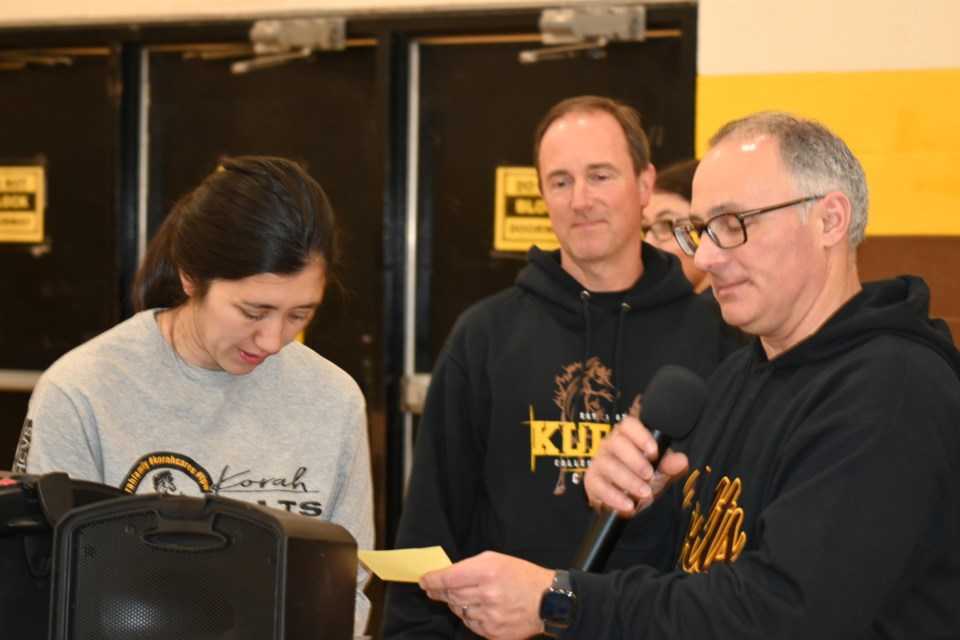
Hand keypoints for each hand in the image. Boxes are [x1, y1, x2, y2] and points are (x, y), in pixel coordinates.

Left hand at [419, 551, 554, 639]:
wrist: (547, 601)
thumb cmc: (522, 576)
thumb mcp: (497, 559)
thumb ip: (470, 566)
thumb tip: (447, 575)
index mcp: (488, 573)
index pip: (448, 578)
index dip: (432, 580)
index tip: (424, 581)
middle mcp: (487, 596)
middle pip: (450, 595)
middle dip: (439, 591)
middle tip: (433, 589)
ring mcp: (490, 617)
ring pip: (459, 611)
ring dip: (457, 604)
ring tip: (467, 596)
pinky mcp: (494, 633)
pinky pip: (471, 625)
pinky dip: (471, 617)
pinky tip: (481, 609)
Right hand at [584, 415, 688, 514]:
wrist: (630, 502)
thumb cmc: (643, 479)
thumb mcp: (660, 472)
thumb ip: (671, 466)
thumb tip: (682, 460)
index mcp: (627, 437)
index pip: (628, 425)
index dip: (640, 435)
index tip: (654, 452)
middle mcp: (609, 446)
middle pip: (617, 443)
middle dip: (635, 460)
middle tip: (649, 475)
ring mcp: (599, 463)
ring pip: (609, 465)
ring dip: (628, 480)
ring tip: (644, 493)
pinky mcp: (592, 482)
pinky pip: (599, 486)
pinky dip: (614, 497)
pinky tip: (629, 506)